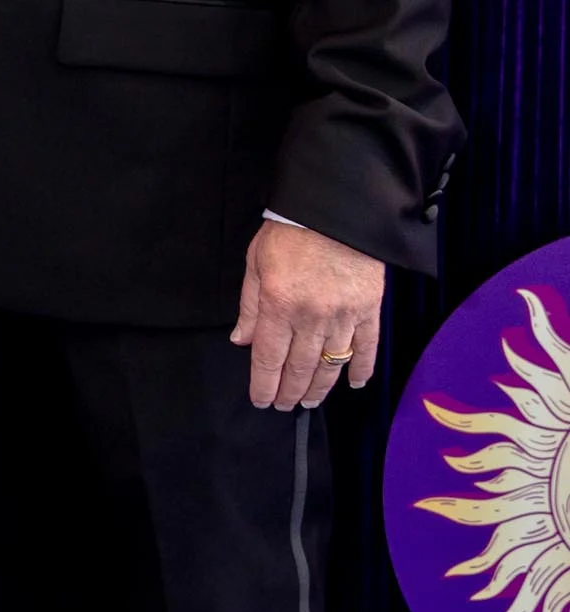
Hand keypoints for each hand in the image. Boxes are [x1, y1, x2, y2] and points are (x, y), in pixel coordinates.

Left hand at [231, 220, 383, 410]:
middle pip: (299, 368)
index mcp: (279, 303)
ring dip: (319, 388)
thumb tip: (242, 340)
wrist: (334, 206)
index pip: (269, 358)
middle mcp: (311, 316)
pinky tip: (353, 384)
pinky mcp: (369, 309)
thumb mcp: (257, 260)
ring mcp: (343, 315)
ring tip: (309, 401)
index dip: (263, 384)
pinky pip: (366, 348)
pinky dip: (361, 369)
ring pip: (331, 365)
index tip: (261, 399)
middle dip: (289, 392)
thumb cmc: (290, 229)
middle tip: (283, 405)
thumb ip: (250, 305)